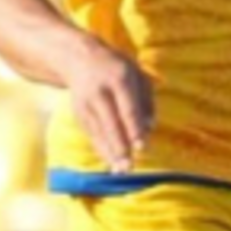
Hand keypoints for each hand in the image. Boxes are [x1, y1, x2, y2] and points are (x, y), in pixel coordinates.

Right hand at [64, 37, 155, 172]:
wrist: (79, 58)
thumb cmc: (117, 68)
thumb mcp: (137, 74)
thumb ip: (147, 100)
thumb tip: (150, 127)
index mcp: (119, 78)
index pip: (128, 108)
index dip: (134, 129)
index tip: (142, 147)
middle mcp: (101, 91)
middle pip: (111, 123)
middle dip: (121, 146)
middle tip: (130, 166)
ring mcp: (87, 103)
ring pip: (100, 132)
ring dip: (110, 153)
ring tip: (121, 171)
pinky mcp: (79, 113)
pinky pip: (92, 134)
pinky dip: (101, 149)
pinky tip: (110, 163)